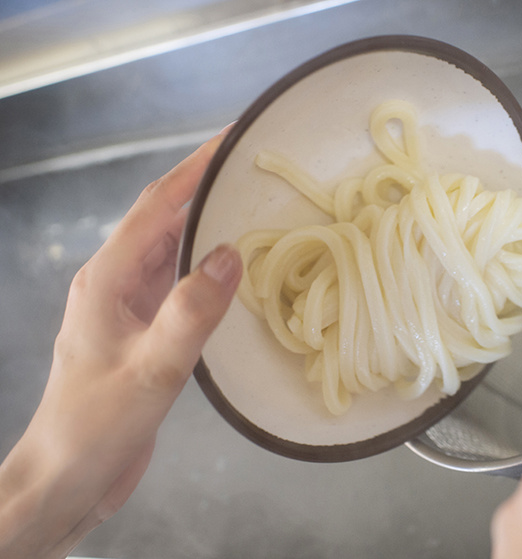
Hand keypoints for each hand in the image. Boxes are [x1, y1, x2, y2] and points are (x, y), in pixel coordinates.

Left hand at [0, 131, 241, 557]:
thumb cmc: (96, 424)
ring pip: (171, 248)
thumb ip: (190, 313)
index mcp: (108, 279)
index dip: (196, 167)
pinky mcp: (142, 331)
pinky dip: (207, 263)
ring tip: (252, 205)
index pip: (157, 206)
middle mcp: (116, 283)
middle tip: (255, 166)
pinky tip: (235, 269)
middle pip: (163, 217)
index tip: (236, 139)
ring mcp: (128, 307)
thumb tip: (231, 254)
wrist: (68, 477)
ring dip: (207, 221)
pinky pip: (178, 281)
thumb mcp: (150, 370)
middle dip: (205, 184)